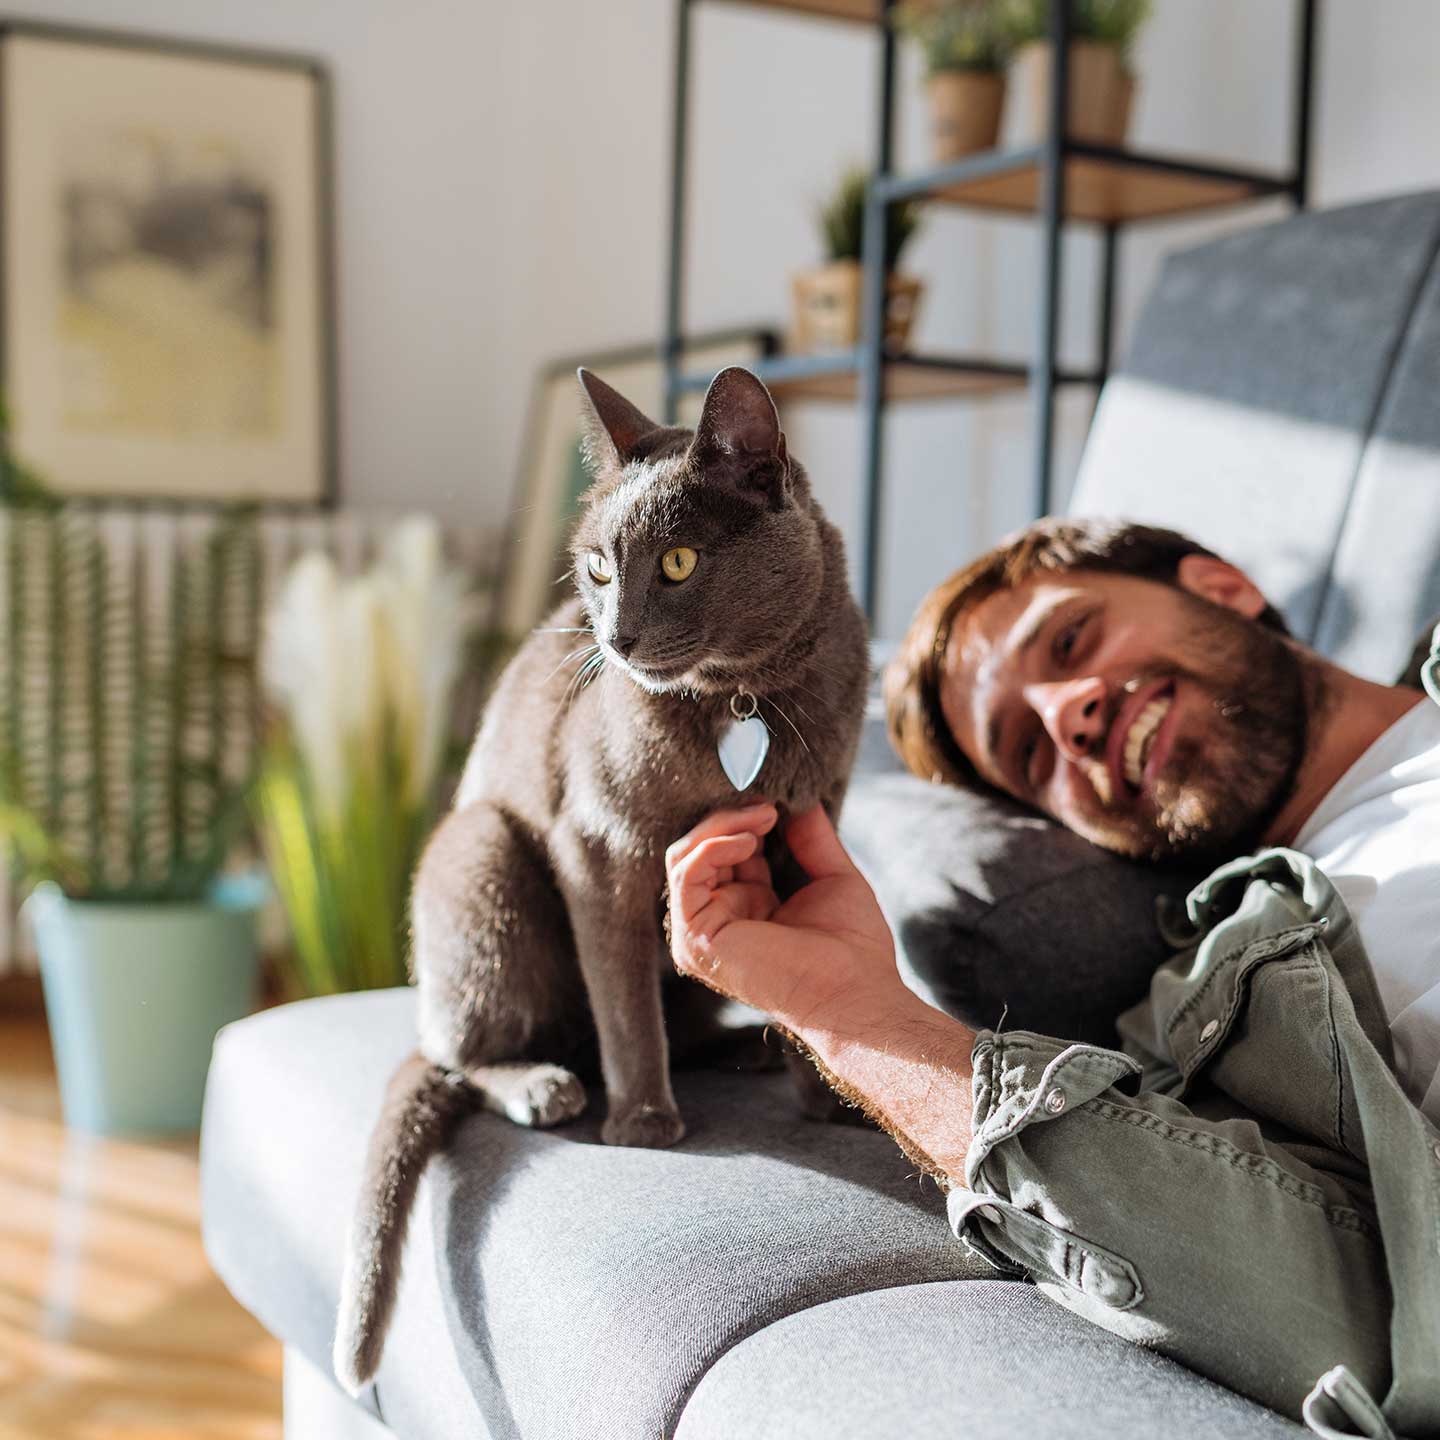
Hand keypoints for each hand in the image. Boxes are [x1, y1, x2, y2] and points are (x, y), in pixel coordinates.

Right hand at [667, 801, 978, 1182]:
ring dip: (721, 826)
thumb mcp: (833, 875)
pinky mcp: (696, 938)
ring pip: (685, 856)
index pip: (727, 849)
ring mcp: (703, 931)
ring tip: (762, 816)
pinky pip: (685, 876)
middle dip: (730, 816)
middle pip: (700, 848)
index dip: (746, 818)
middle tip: (768, 802)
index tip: (775, 797)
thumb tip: (800, 797)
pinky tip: (747, 840)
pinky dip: (712, 848)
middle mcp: (721, 918)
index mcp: (748, 906)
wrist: (856, 992)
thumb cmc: (853, 948)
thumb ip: (811, 837)